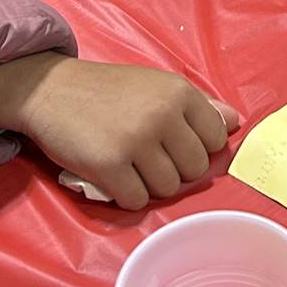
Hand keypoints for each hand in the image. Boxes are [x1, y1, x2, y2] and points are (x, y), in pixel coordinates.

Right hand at [0, 53, 239, 209]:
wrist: (50, 90)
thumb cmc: (108, 90)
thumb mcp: (157, 85)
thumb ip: (198, 104)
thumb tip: (236, 122)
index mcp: (179, 92)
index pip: (215, 140)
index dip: (195, 148)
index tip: (173, 144)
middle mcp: (163, 114)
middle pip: (195, 170)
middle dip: (174, 170)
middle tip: (148, 157)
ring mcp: (136, 141)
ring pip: (168, 189)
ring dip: (149, 185)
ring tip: (129, 166)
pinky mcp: (109, 166)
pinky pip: (136, 201)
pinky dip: (125, 196)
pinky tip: (113, 177)